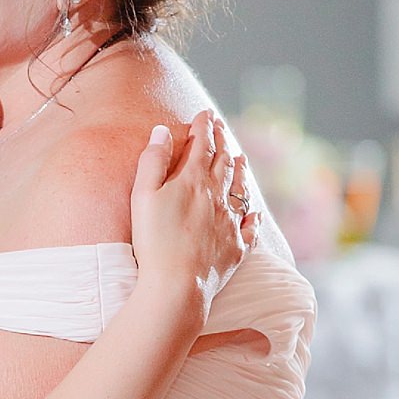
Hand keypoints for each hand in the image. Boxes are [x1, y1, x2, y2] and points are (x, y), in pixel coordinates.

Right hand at [129, 109, 253, 306]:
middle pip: (223, 162)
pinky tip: (255, 214)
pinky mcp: (236, 249)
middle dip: (222, 141)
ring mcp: (230, 223)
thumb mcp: (143, 195)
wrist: (177, 285)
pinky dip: (253, 218)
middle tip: (221, 127)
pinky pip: (250, 229)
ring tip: (241, 158)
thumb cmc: (153, 241)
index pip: (202, 145)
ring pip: (240, 190)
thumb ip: (153, 161)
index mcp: (193, 181)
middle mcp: (218, 197)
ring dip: (240, 171)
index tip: (205, 113)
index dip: (204, 127)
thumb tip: (163, 131)